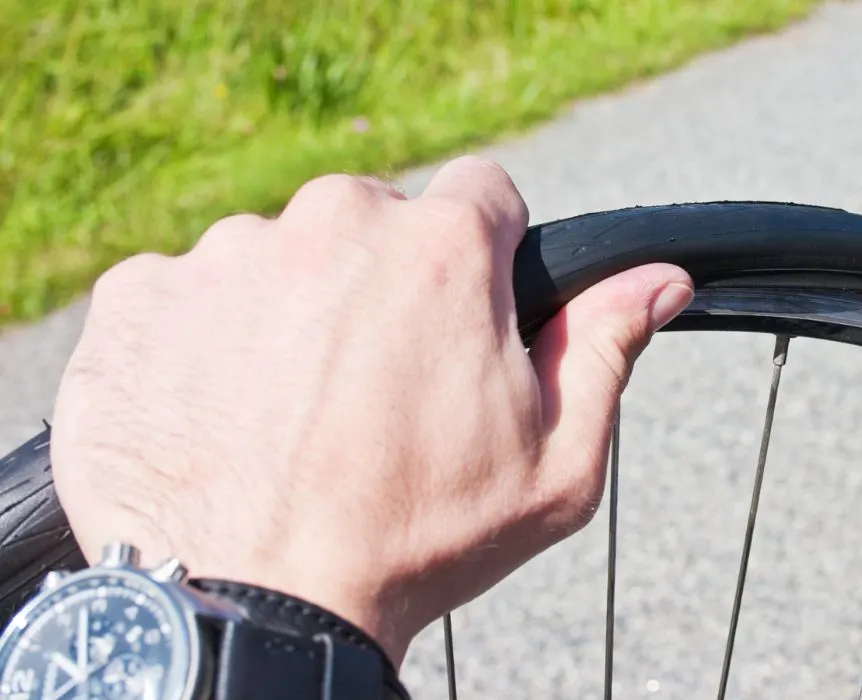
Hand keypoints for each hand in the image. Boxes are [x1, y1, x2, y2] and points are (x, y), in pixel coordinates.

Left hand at [49, 156, 694, 664]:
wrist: (255, 608)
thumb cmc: (417, 541)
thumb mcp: (553, 462)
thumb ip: (604, 348)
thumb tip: (660, 276)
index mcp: (442, 253)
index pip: (484, 195)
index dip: (487, 256)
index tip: (467, 315)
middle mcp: (330, 226)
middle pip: (376, 223)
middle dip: (387, 284)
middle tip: (381, 385)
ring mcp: (224, 256)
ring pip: (280, 255)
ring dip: (295, 311)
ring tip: (298, 413)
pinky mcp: (139, 297)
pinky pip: (189, 292)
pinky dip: (208, 338)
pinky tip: (227, 415)